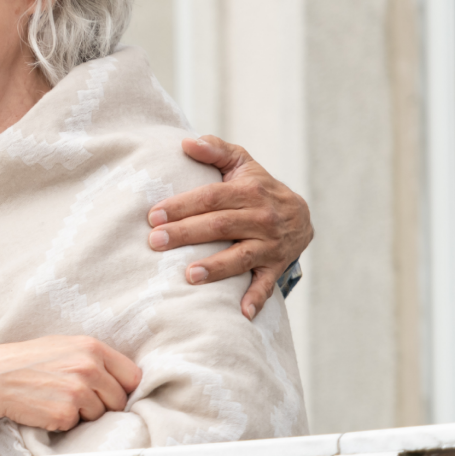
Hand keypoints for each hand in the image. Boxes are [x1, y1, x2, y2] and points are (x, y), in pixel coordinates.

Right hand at [0, 336, 141, 455]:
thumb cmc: (25, 364)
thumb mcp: (61, 348)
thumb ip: (93, 358)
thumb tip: (128, 380)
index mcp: (91, 346)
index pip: (132, 376)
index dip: (120, 387)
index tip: (104, 392)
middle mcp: (88, 366)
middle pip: (119, 400)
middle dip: (100, 404)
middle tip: (69, 397)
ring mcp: (78, 391)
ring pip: (100, 416)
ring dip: (80, 415)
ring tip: (52, 400)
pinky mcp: (65, 413)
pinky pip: (76, 426)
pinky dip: (62, 424)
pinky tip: (43, 411)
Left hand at [147, 136, 312, 319]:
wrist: (301, 215)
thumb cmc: (258, 187)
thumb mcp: (242, 163)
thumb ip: (215, 150)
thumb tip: (187, 142)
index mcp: (249, 191)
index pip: (211, 198)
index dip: (182, 206)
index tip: (153, 215)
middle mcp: (262, 218)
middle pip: (220, 226)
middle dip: (186, 233)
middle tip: (156, 241)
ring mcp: (271, 244)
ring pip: (241, 256)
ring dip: (216, 267)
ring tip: (189, 275)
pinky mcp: (277, 266)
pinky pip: (266, 284)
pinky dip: (256, 299)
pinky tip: (241, 313)